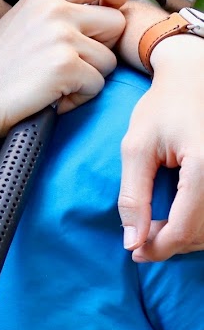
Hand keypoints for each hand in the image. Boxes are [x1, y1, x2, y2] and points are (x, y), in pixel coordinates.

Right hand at [0, 0, 127, 136]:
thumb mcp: (22, 21)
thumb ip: (57, 7)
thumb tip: (103, 2)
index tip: (109, 13)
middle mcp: (53, 10)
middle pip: (117, 20)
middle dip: (105, 45)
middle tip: (76, 60)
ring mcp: (60, 37)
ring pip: (109, 58)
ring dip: (89, 75)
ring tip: (56, 81)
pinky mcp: (65, 66)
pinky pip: (97, 83)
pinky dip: (79, 96)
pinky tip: (53, 95)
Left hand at [119, 33, 203, 260]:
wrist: (196, 77)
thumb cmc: (164, 106)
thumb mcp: (137, 147)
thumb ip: (133, 195)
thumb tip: (133, 240)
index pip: (186, 228)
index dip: (159, 247)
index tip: (135, 252)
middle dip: (171, 243)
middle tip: (140, 240)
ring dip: (187, 236)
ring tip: (156, 228)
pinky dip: (200, 224)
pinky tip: (177, 217)